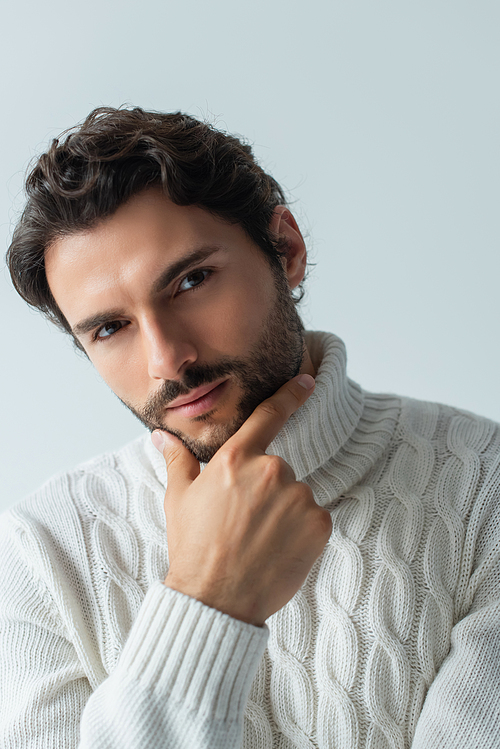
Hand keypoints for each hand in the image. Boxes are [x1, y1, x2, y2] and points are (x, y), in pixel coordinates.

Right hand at [152, 374, 331, 625]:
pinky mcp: (319, 524)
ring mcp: (298, 497)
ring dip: (284, 511)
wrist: (216, 599)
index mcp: (235, 459)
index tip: (308, 381)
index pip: (269, 416)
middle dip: (265, 489)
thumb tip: (160, 435)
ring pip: (296, 495)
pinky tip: (279, 549)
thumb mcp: (179, 500)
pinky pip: (314, 518)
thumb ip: (178, 460)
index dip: (291, 395)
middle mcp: (271, 471)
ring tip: (258, 540)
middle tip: (243, 521)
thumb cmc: (194, 548)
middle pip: (278, 468)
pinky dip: (302, 531)